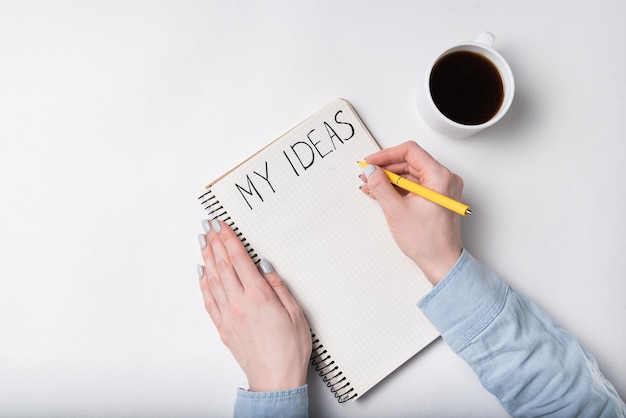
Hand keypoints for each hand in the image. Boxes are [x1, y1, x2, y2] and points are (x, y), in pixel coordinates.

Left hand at [198, 219, 311, 391]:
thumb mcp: (294, 312)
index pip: (239, 260)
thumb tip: (264, 265)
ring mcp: (228, 316)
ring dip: (206, 258)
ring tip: (203, 241)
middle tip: (208, 227)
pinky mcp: (223, 328)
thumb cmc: (289, 349)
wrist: (276, 379)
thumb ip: (278, 286)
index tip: (221, 225)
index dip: (229, 239)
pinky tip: (201, 273)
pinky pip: (208, 300)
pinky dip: (203, 284)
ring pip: (212, 280)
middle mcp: (239, 304)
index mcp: (259, 297)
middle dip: (215, 243)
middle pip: (222, 266)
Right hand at [360, 141, 462, 284]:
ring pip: (410, 174)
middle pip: (409, 162)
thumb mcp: (396, 211)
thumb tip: (371, 170)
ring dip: (389, 179)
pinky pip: (413, 185)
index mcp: (440, 177)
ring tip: (370, 186)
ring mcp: (441, 188)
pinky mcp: (435, 197)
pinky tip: (380, 192)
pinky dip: (397, 188)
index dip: (386, 155)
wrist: (441, 262)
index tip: (371, 162)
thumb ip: (381, 186)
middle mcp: (444, 179)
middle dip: (385, 168)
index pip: (410, 151)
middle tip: (367, 174)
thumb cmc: (427, 242)